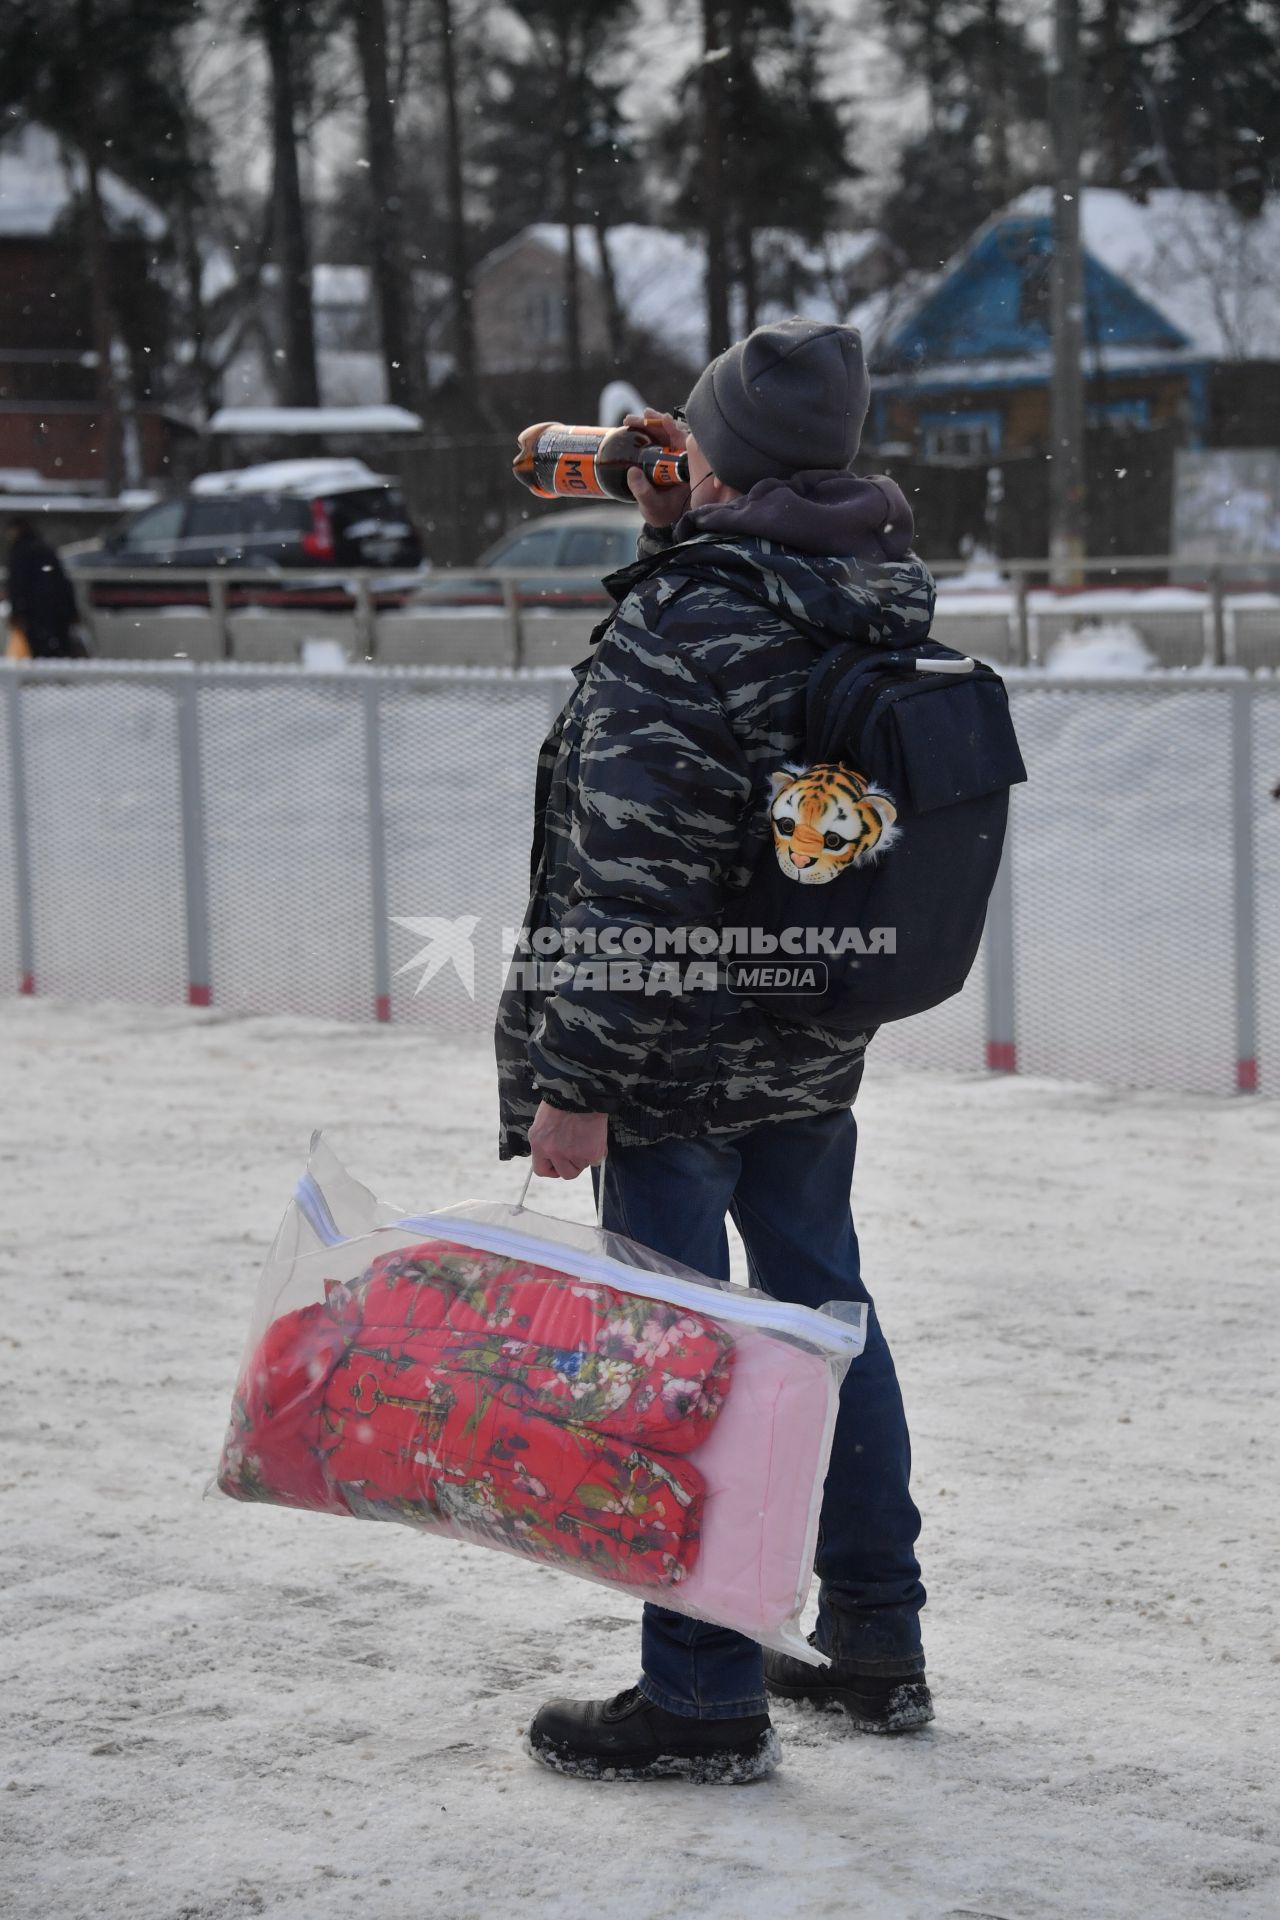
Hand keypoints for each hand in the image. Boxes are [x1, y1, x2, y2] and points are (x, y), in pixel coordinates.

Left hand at [528, 1101, 608, 1179]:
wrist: (582, 1090)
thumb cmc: (563, 1101)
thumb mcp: (544, 1122)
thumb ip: (547, 1141)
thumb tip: (553, 1156)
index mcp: (538, 1143)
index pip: (541, 1170)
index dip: (552, 1169)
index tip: (559, 1165)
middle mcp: (553, 1151)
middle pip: (565, 1173)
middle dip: (572, 1164)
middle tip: (578, 1150)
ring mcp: (572, 1154)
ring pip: (582, 1166)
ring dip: (585, 1156)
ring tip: (586, 1136)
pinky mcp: (590, 1153)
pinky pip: (596, 1161)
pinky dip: (598, 1152)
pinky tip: (595, 1136)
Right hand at [624, 409, 690, 527]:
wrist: (662, 518)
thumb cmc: (663, 513)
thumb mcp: (652, 505)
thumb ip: (643, 491)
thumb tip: (632, 472)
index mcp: (687, 467)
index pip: (682, 441)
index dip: (673, 428)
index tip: (663, 420)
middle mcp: (680, 457)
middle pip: (669, 432)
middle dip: (653, 422)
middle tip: (635, 419)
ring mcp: (669, 455)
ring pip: (660, 433)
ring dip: (645, 424)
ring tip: (628, 420)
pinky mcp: (660, 456)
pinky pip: (653, 440)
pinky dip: (643, 431)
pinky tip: (630, 426)